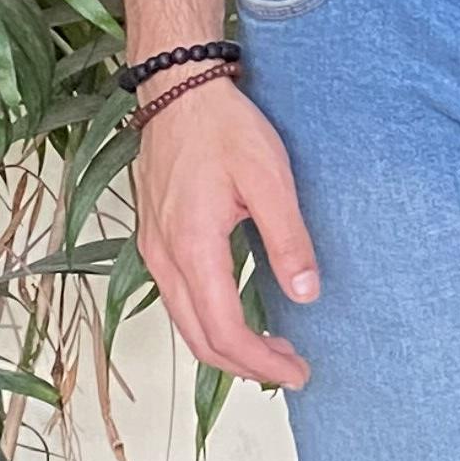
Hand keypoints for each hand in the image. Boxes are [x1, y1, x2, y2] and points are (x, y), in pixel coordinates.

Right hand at [133, 74, 319, 388]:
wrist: (176, 89)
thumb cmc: (222, 126)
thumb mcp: (269, 178)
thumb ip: (289, 239)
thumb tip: (306, 294)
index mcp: (193, 248)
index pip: (224, 332)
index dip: (261, 362)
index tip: (297, 371)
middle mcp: (164, 257)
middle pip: (200, 339)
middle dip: (245, 366)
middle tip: (290, 369)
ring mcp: (153, 249)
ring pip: (184, 323)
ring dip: (225, 346)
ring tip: (269, 349)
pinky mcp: (153, 238)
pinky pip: (176, 299)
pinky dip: (207, 322)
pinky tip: (236, 314)